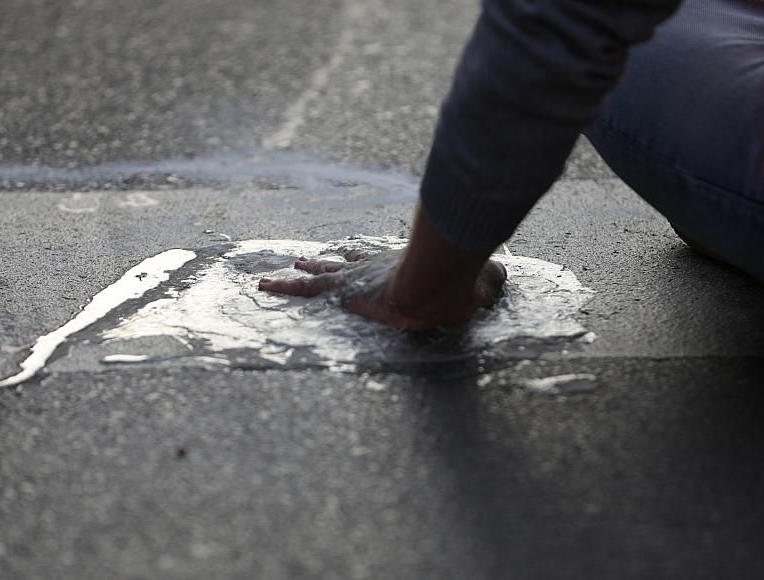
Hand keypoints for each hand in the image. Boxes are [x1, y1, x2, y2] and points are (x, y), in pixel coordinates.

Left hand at [258, 249, 506, 330]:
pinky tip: (263, 284)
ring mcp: (356, 278)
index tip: (347, 258)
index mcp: (402, 267)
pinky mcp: (343, 291)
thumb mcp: (483, 283)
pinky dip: (284, 286)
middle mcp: (375, 267)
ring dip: (299, 275)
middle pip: (343, 265)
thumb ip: (488, 282)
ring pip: (320, 276)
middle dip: (325, 265)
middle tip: (305, 261)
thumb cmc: (458, 284)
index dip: (360, 261)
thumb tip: (501, 279)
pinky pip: (306, 289)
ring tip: (275, 274)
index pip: (376, 262)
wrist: (437, 285)